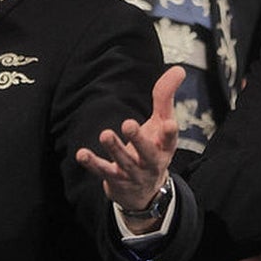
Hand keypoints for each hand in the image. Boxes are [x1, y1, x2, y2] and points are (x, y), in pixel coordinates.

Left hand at [76, 65, 183, 212]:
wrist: (144, 191)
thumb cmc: (154, 147)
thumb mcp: (163, 122)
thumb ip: (166, 96)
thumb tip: (178, 69)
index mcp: (165, 147)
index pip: (170, 140)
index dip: (170, 133)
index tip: (169, 124)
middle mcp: (150, 162)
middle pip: (146, 153)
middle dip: (138, 140)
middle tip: (128, 124)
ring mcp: (132, 173)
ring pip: (123, 162)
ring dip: (114, 148)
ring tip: (105, 134)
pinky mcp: (114, 179)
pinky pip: (102, 171)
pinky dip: (92, 163)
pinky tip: (81, 154)